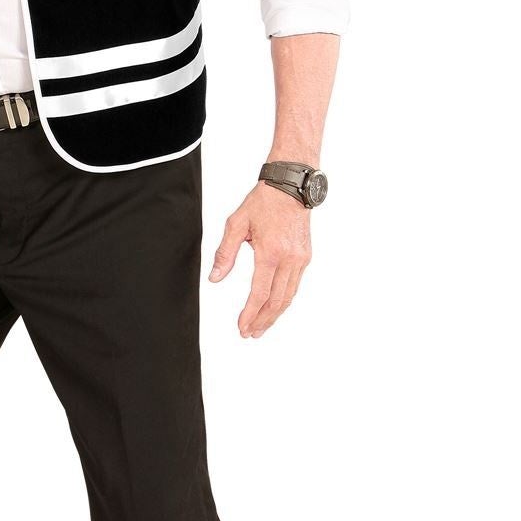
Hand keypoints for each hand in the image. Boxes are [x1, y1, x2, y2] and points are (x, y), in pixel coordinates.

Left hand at [208, 181, 312, 337]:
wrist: (290, 186)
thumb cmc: (262, 201)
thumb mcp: (236, 224)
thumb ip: (225, 253)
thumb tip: (215, 278)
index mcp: (271, 252)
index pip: (260, 293)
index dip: (250, 314)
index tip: (242, 327)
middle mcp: (290, 259)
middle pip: (277, 301)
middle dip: (262, 321)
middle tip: (250, 334)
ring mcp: (301, 259)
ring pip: (289, 296)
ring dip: (274, 315)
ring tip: (261, 328)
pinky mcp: (305, 256)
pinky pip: (295, 285)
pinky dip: (284, 300)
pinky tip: (274, 308)